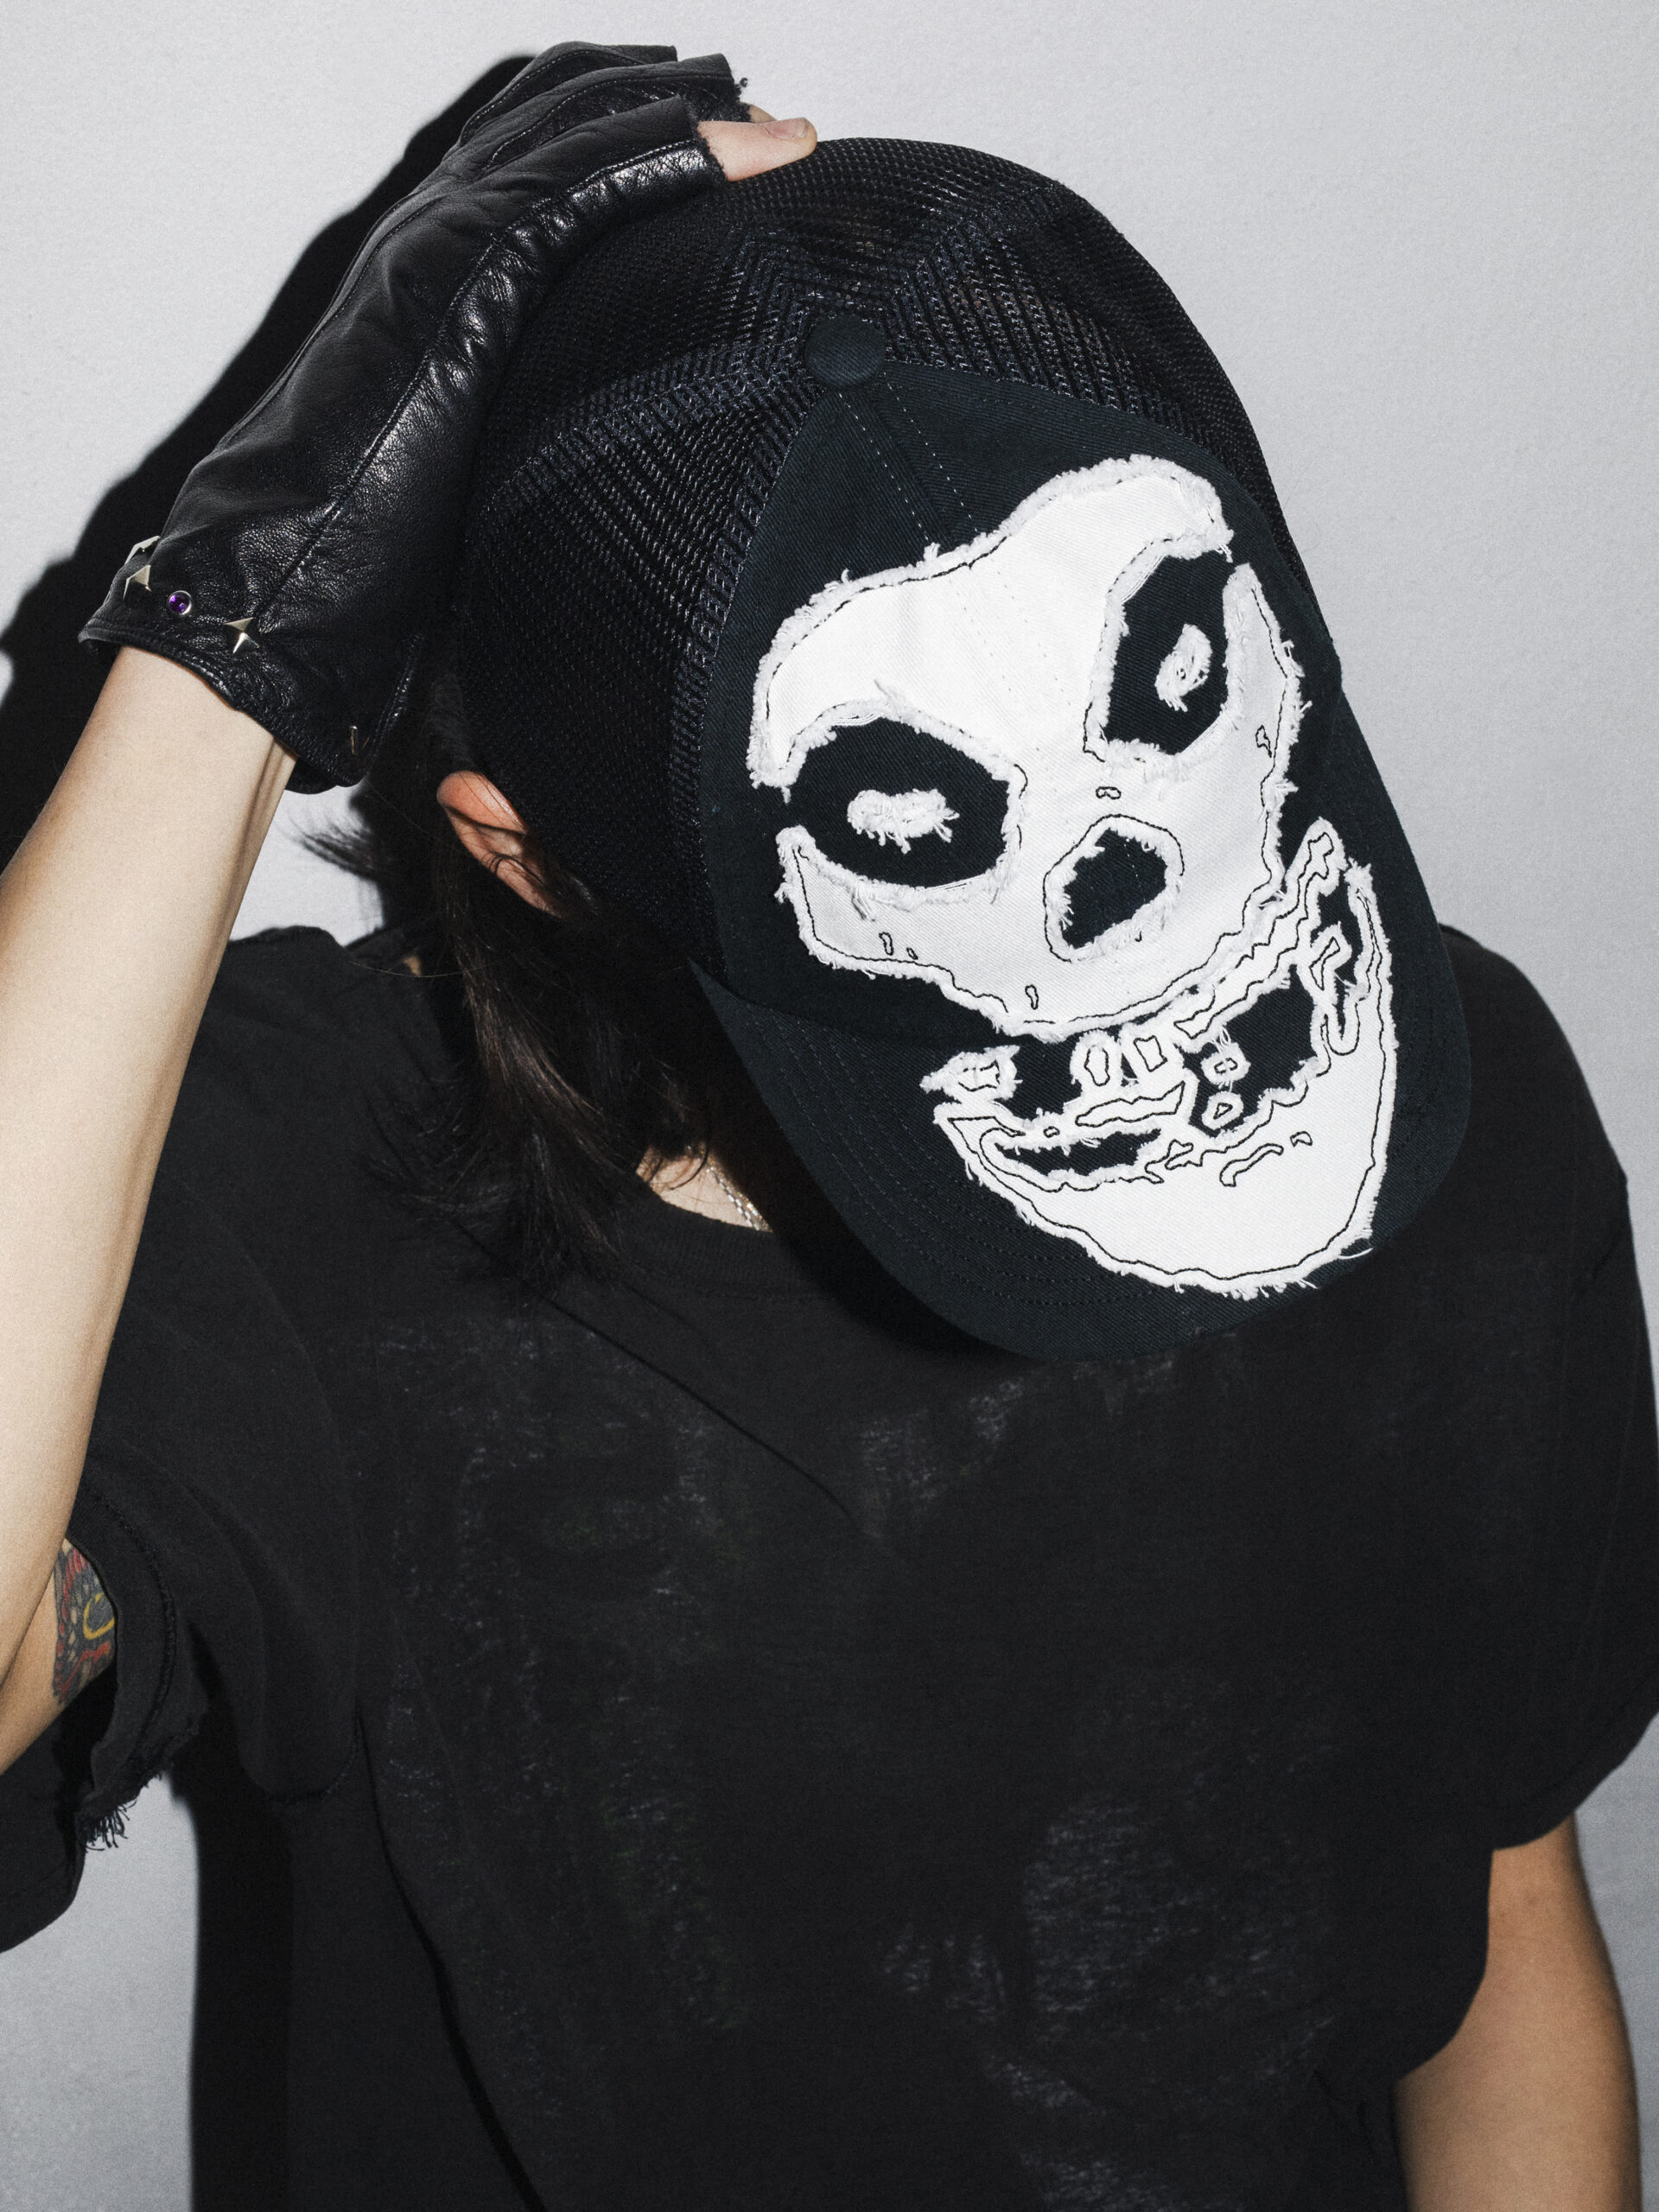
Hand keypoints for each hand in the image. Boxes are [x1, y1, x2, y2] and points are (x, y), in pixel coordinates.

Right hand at [79, 47, 815, 789]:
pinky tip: (747, 157)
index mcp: (436, 256)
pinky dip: (678, 161)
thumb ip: (522, 411)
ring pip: (590, 129)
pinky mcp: (471, 270)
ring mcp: (450, 233)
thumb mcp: (466, 450)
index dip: (632, 120)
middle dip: (676, 96)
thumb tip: (595, 452)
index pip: (541, 144)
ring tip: (784, 127)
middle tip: (770, 110)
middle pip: (571, 108)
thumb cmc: (362, 539)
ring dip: (698, 117)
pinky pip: (592, 187)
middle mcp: (440, 220)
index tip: (725, 130)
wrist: (287, 564)